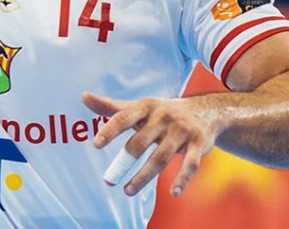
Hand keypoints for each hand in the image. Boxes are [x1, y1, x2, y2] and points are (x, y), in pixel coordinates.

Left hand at [82, 92, 221, 197]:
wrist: (205, 110)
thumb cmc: (161, 112)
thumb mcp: (138, 107)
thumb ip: (111, 107)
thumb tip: (83, 96)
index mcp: (146, 107)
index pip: (124, 117)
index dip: (110, 130)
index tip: (96, 144)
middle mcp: (163, 117)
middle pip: (140, 142)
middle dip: (124, 161)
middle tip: (108, 180)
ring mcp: (182, 130)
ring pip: (161, 157)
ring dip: (144, 176)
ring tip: (128, 191)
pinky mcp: (198, 144)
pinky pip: (191, 164)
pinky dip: (183, 179)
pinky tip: (173, 192)